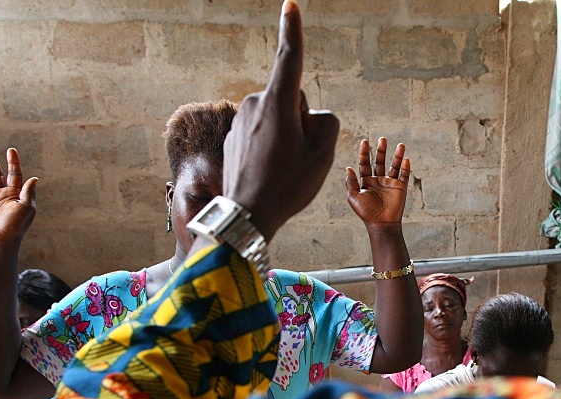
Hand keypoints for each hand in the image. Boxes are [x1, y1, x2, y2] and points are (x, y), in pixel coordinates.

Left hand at [222, 0, 338, 241]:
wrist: (247, 215)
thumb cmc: (287, 185)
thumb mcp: (323, 154)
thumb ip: (326, 122)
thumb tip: (312, 116)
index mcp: (277, 102)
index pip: (289, 57)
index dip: (293, 30)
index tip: (290, 5)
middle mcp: (254, 104)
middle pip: (292, 101)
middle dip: (301, 122)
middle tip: (298, 157)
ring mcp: (241, 121)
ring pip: (278, 119)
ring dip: (286, 137)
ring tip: (282, 169)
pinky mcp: (233, 137)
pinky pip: (263, 134)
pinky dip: (270, 148)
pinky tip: (268, 173)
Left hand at [346, 137, 410, 226]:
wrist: (381, 224)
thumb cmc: (366, 212)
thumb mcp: (354, 197)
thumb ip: (351, 183)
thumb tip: (348, 168)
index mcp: (366, 181)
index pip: (365, 163)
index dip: (364, 152)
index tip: (364, 142)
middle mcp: (378, 180)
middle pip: (379, 161)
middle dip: (381, 150)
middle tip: (382, 139)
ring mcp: (390, 183)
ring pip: (394, 166)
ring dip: (397, 156)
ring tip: (401, 145)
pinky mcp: (400, 188)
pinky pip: (404, 175)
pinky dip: (406, 168)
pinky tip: (406, 160)